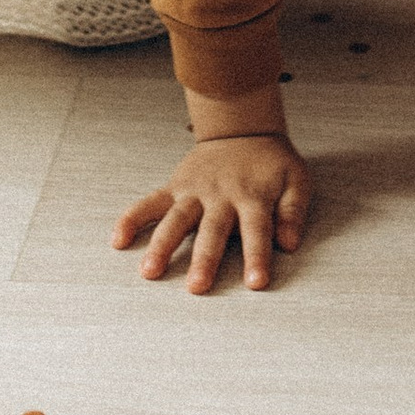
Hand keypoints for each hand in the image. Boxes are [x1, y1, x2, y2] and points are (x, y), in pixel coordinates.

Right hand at [114, 128, 312, 291]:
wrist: (242, 127)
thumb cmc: (271, 162)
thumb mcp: (296, 179)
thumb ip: (293, 211)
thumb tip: (290, 243)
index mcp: (252, 196)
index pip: (257, 231)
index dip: (257, 257)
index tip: (255, 284)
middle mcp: (220, 195)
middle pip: (211, 231)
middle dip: (204, 259)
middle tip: (196, 287)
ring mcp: (194, 191)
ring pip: (176, 220)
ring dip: (162, 245)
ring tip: (150, 271)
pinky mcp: (175, 186)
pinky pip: (150, 203)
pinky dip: (133, 219)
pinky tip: (119, 240)